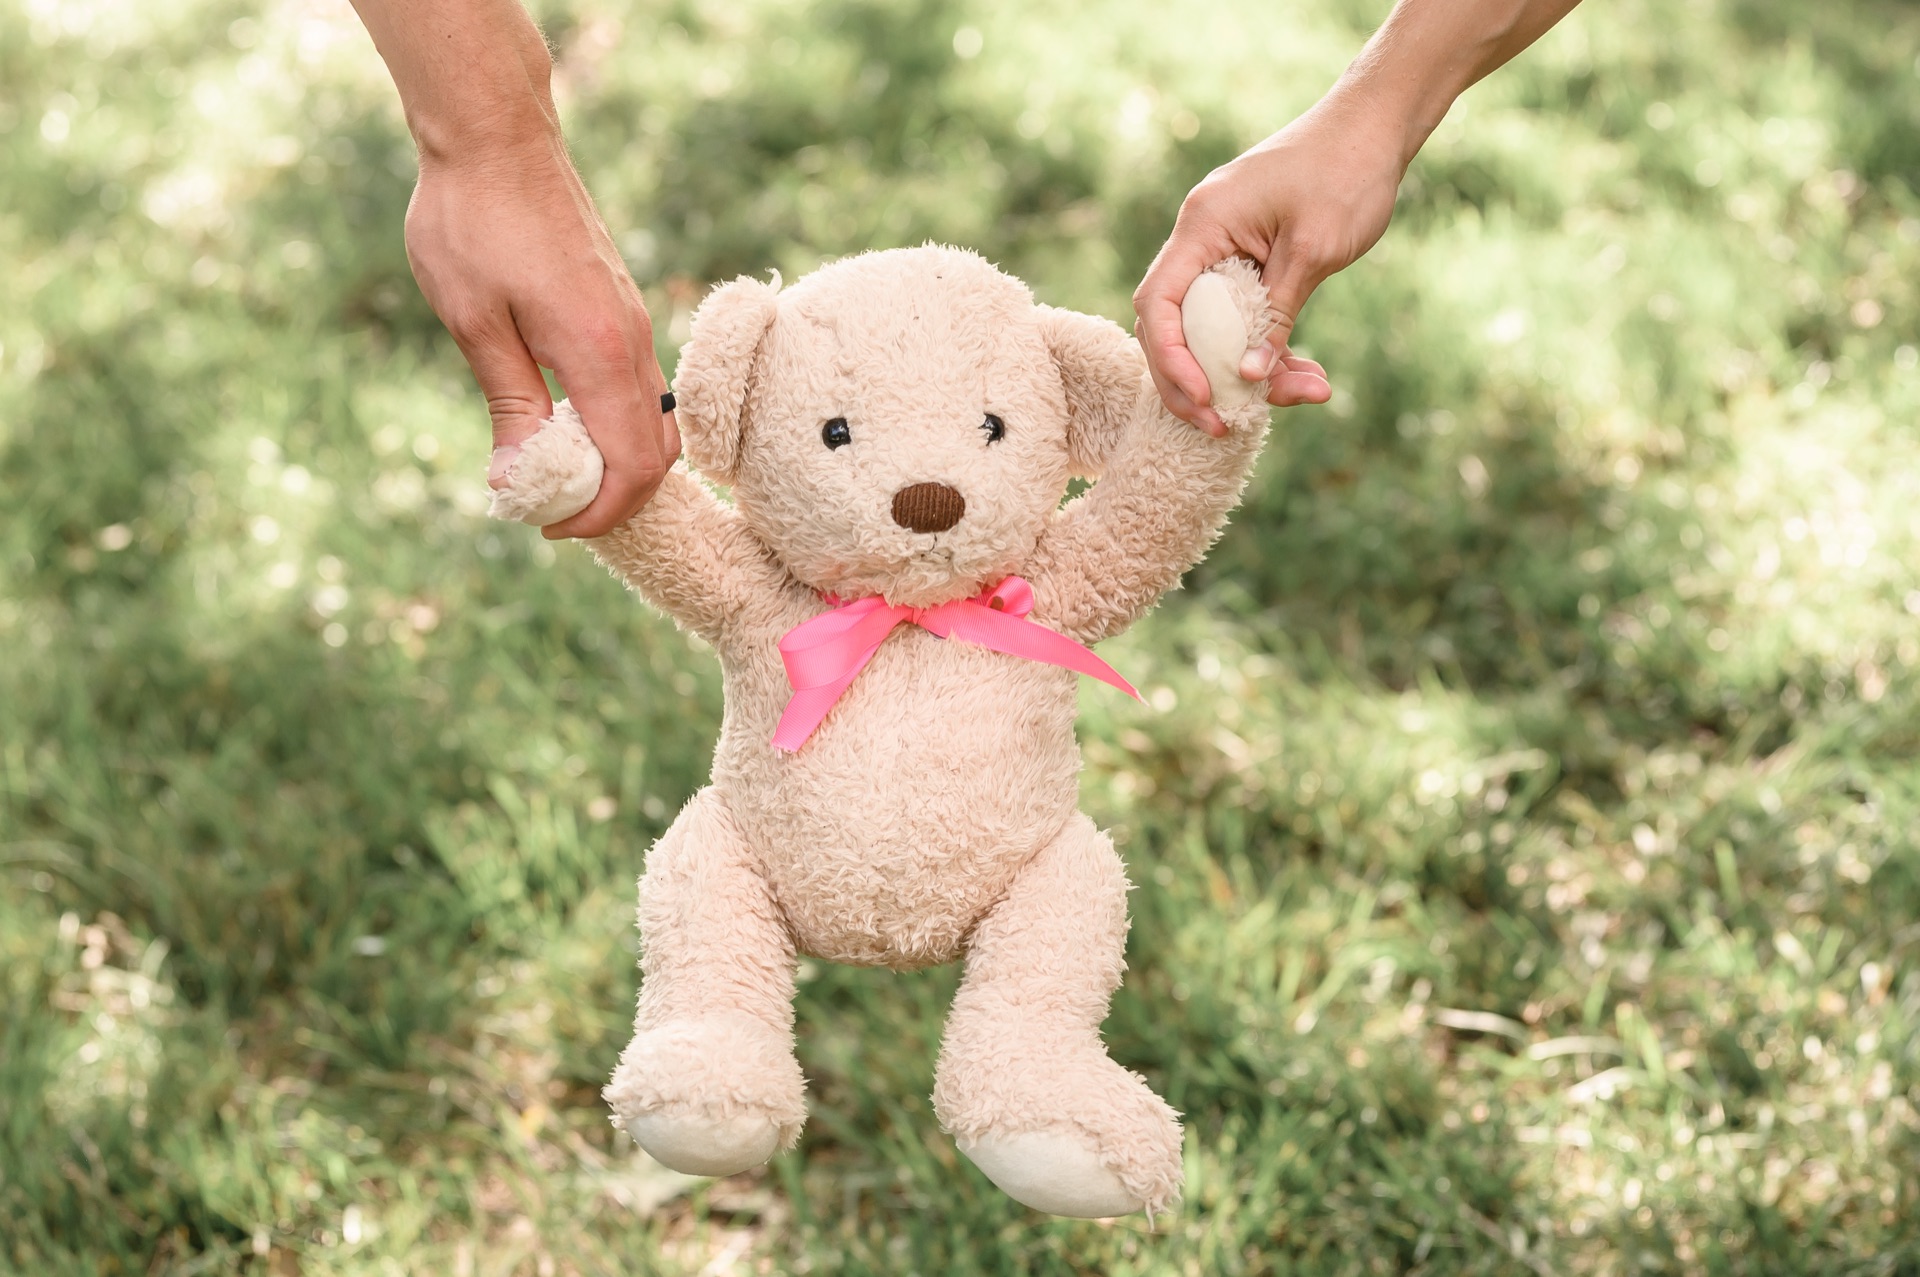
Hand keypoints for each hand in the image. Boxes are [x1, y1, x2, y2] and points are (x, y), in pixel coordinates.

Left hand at [405, 128, 676, 537]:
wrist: (497, 136)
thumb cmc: (473, 221)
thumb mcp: (474, 322)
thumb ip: (510, 404)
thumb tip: (518, 480)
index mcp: (600, 353)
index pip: (631, 467)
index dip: (599, 514)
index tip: (547, 525)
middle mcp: (632, 341)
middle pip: (657, 454)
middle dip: (613, 497)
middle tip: (549, 509)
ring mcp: (632, 322)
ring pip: (651, 421)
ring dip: (611, 460)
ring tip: (551, 470)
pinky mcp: (619, 307)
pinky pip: (636, 388)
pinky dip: (609, 424)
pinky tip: (556, 419)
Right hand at [1134, 93, 1406, 434]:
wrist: (1374, 127)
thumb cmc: (1346, 173)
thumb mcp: (1314, 250)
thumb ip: (1276, 314)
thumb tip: (1247, 377)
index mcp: (1204, 226)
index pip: (1158, 302)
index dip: (1171, 359)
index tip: (1206, 398)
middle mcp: (1201, 238)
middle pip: (1170, 325)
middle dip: (1193, 382)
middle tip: (1223, 426)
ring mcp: (1221, 250)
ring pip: (1208, 329)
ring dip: (1243, 373)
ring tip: (1303, 396)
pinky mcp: (1247, 262)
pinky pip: (1239, 317)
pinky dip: (1266, 348)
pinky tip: (1307, 374)